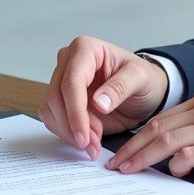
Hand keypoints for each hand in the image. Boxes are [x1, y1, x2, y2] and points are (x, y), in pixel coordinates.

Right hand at [39, 36, 167, 159]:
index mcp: (85, 49)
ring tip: (94, 142)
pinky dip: (67, 133)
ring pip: (51, 109)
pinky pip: (53, 118)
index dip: (75, 110)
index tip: (84, 135)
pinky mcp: (61, 99)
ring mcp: (62, 80)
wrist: (142, 91)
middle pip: (56, 96)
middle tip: (92, 145)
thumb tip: (99, 102)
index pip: (72, 81)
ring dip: (69, 132)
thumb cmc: (143, 79)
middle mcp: (68, 61)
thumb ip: (120, 87)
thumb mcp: (140, 79)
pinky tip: (88, 138)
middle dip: (73, 125)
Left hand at [108, 91, 193, 177]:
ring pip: (170, 140)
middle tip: (115, 165)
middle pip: (158, 129)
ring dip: (145, 157)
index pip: (159, 119)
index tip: (121, 152)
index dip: (136, 137)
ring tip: (131, 170)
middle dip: (133, 148)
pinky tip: (172, 173)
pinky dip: (179, 164)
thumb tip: (172, 148)